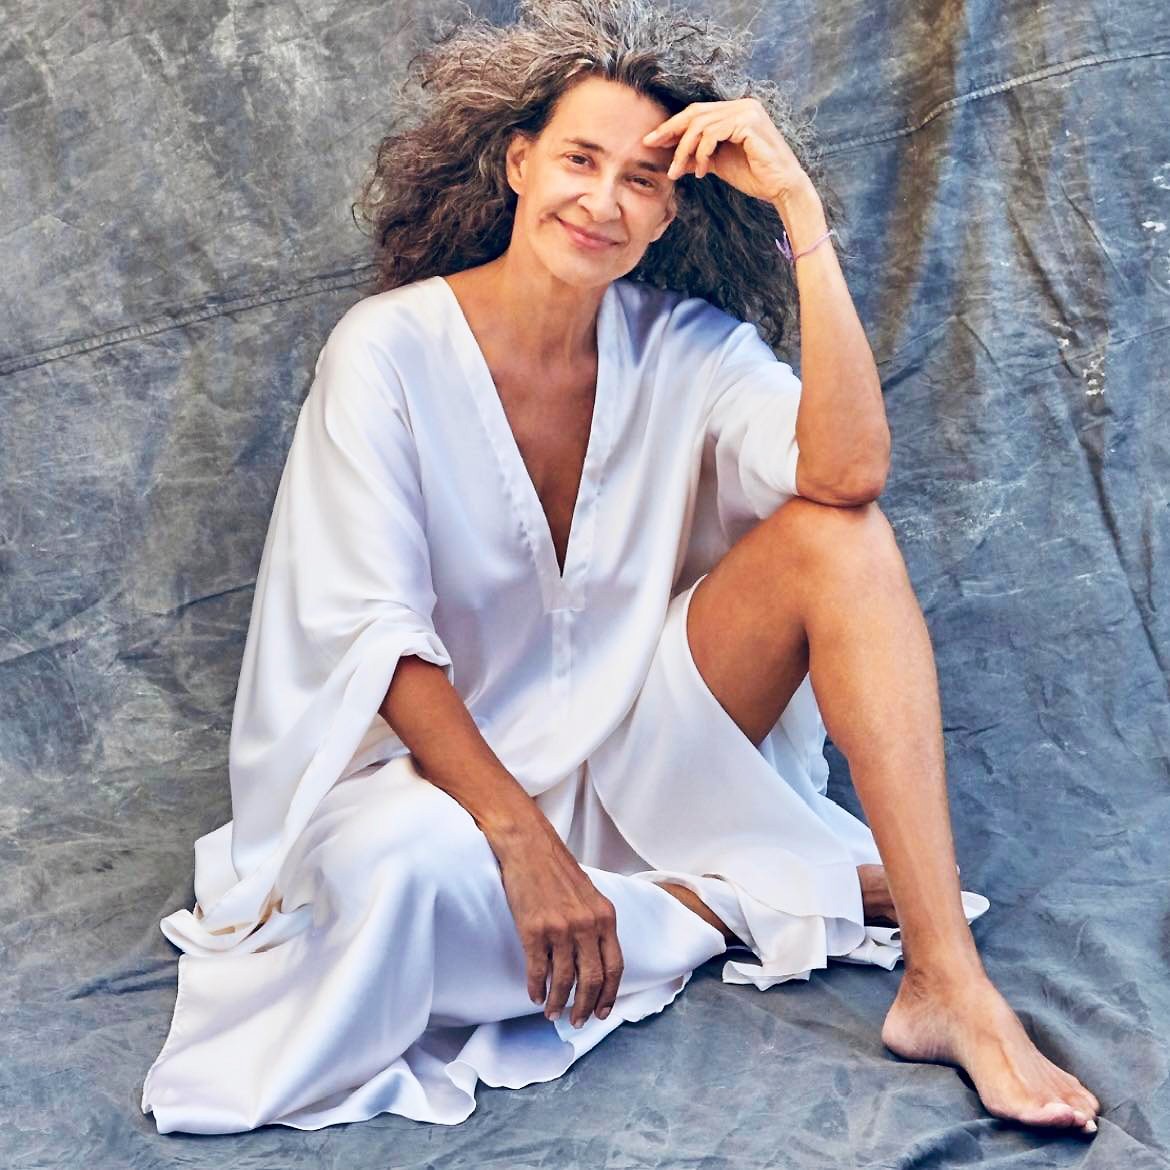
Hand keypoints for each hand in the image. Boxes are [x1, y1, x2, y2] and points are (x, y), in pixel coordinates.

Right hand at [489, 814, 624, 1027]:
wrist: (529, 847)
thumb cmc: (557, 869)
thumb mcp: (590, 895)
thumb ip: (597, 924)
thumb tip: (596, 959)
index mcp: (605, 916)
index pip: (615, 966)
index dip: (609, 994)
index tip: (602, 1012)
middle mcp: (587, 925)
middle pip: (592, 979)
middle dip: (585, 1006)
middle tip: (576, 1021)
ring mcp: (560, 928)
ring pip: (564, 979)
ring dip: (559, 1002)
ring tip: (552, 1013)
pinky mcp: (533, 930)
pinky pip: (538, 970)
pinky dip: (537, 988)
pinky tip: (535, 996)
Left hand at [642, 97, 810, 203]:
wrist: (781, 188)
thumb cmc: (754, 175)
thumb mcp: (718, 164)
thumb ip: (698, 157)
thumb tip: (674, 159)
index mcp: (735, 110)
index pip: (696, 113)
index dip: (672, 125)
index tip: (652, 140)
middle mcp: (742, 105)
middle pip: (695, 113)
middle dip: (670, 130)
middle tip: (651, 146)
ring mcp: (747, 111)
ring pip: (701, 125)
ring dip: (684, 151)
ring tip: (677, 172)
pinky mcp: (750, 123)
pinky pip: (714, 134)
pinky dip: (702, 154)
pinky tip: (702, 172)